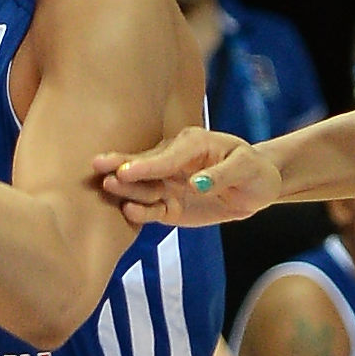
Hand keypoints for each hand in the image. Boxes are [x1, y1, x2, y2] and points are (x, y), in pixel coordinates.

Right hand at [95, 128, 283, 227]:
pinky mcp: (168, 206)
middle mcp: (174, 161)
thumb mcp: (245, 168)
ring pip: (143, 187)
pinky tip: (128, 212)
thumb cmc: (252, 170)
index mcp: (191, 144)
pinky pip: (151, 209)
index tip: (126, 170)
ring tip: (107, 187)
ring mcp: (168, 183)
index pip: (166, 156)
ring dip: (126, 188)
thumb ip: (221, 175)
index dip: (146, 164)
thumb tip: (196, 184)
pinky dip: (140, 212)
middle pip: (145, 165)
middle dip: (122, 166)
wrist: (255, 188)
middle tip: (98, 166)